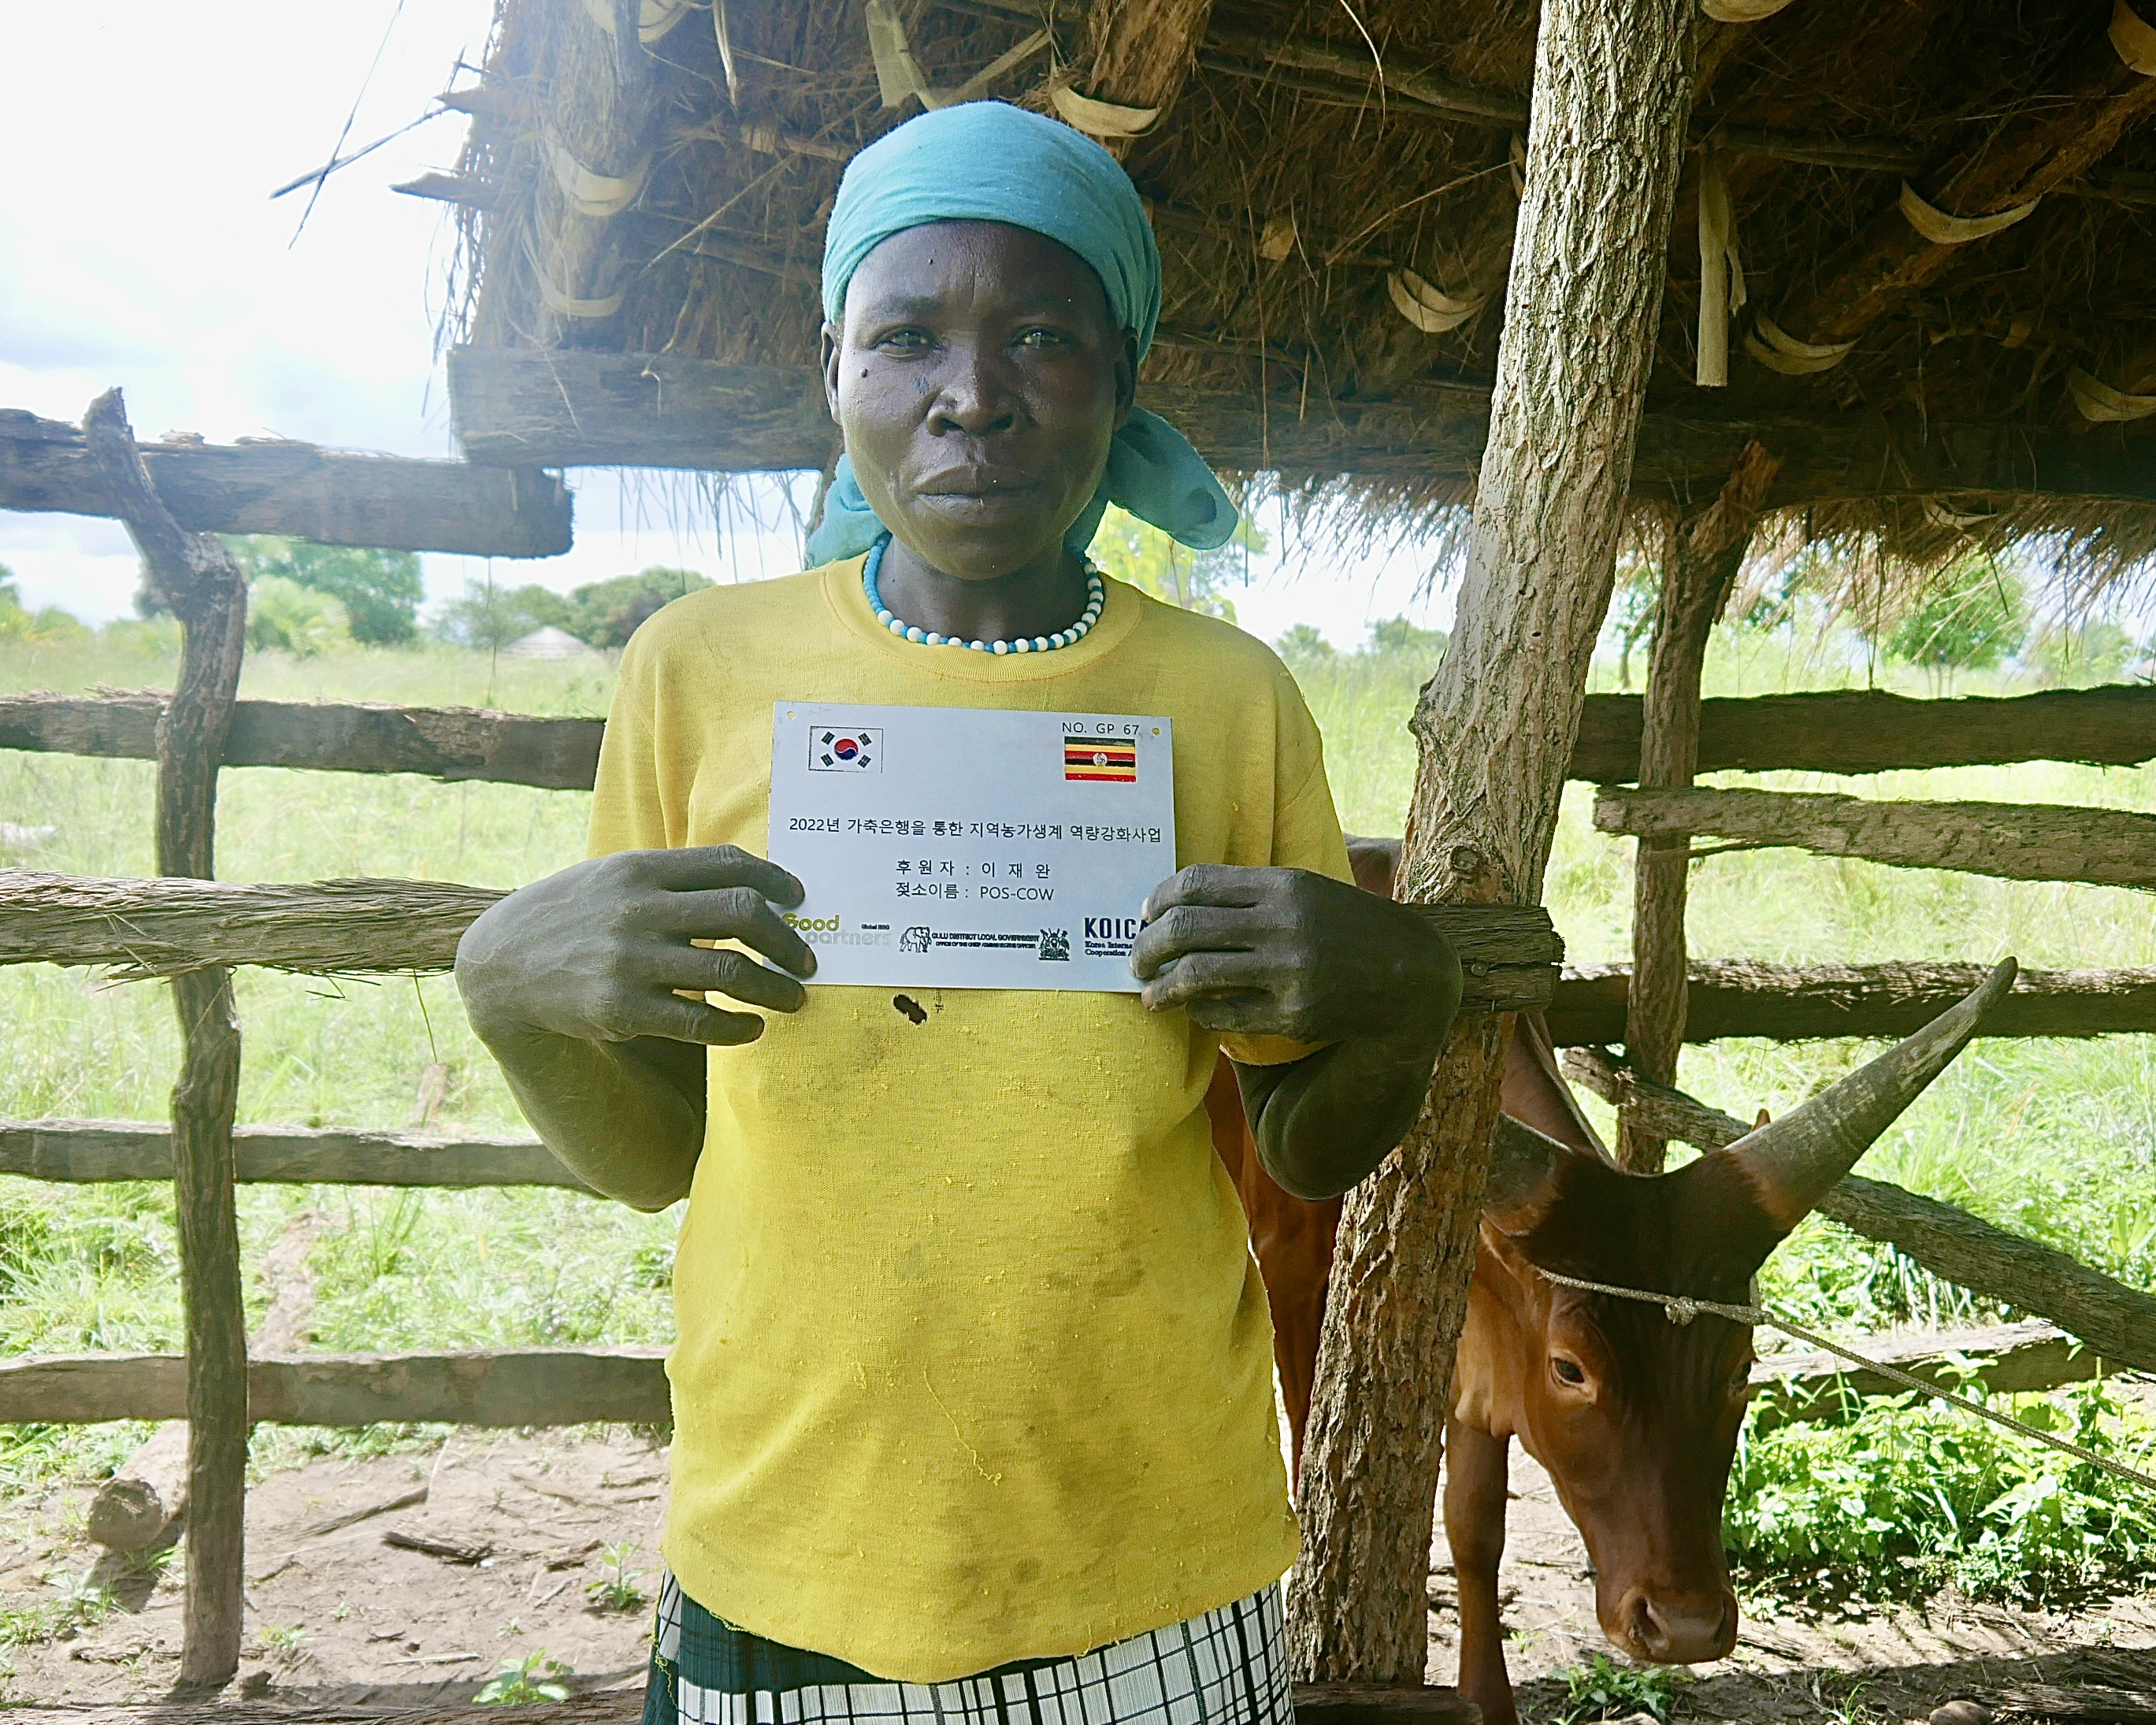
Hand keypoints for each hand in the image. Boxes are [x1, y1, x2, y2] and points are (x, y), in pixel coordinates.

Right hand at [456, 845, 816, 1048]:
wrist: (499, 964)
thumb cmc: (572, 915)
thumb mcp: (611, 876)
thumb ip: (670, 877)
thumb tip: (749, 885)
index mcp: (640, 869)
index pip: (729, 865)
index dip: (776, 880)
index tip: (800, 898)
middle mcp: (638, 909)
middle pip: (743, 914)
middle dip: (788, 939)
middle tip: (807, 960)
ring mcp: (628, 960)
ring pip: (731, 971)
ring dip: (776, 988)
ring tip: (794, 998)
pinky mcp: (619, 1009)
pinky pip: (699, 1021)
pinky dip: (738, 1027)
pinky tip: (752, 1029)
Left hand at [1129, 864, 1459, 1047]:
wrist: (1410, 975)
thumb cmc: (1347, 927)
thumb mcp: (1307, 890)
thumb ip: (1251, 892)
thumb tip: (1180, 903)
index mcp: (1283, 885)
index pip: (1197, 883)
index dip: (1159, 898)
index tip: (1145, 914)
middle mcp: (1283, 925)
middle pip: (1186, 929)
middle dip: (1147, 946)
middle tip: (1136, 958)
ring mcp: (1288, 972)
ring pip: (1196, 976)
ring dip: (1161, 986)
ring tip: (1149, 993)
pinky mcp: (1293, 1014)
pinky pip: (1224, 1014)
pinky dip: (1199, 1012)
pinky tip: (1193, 1011)